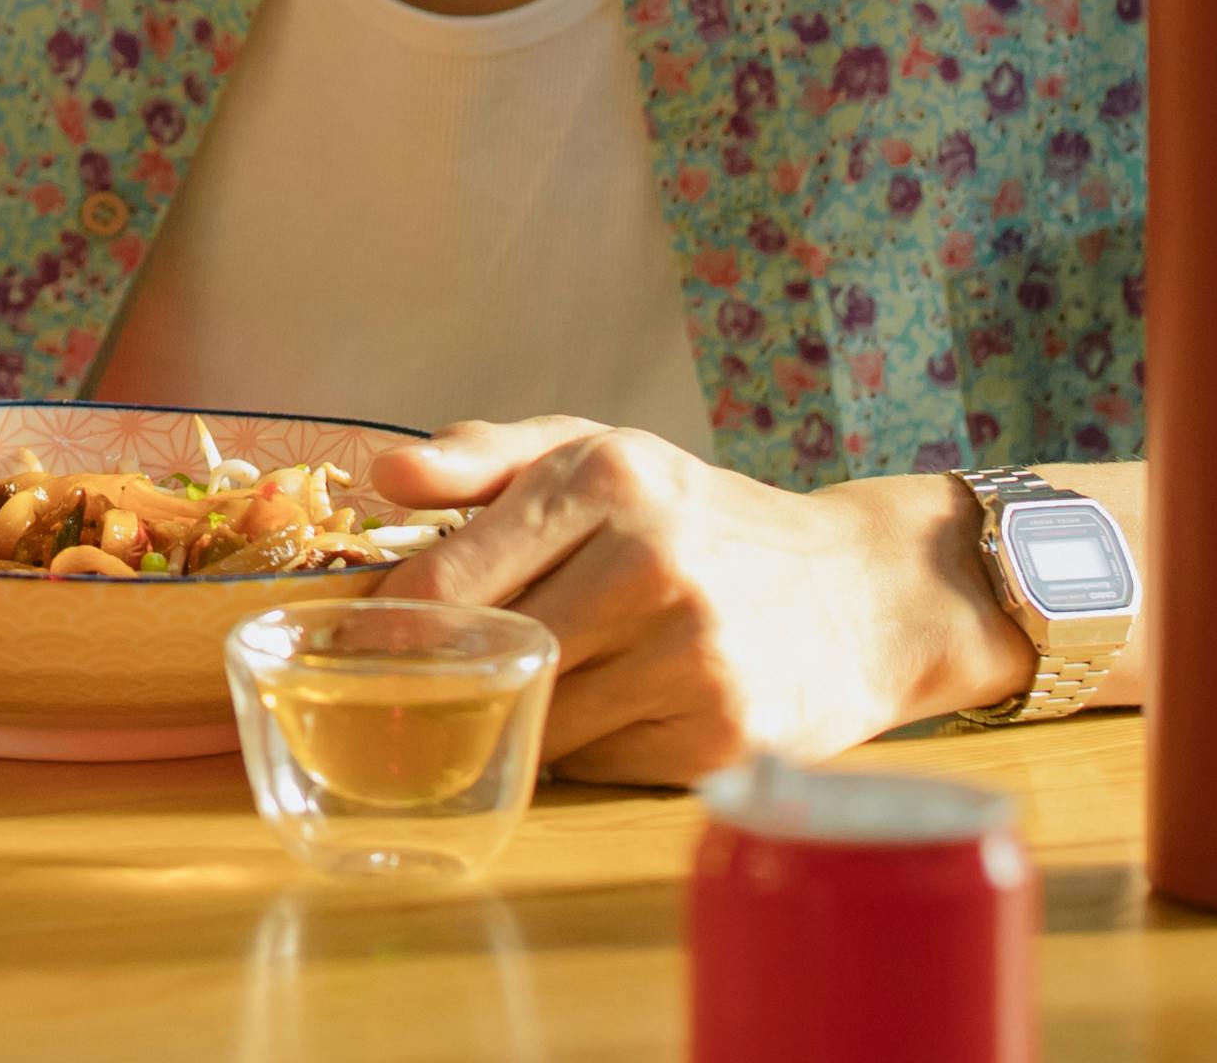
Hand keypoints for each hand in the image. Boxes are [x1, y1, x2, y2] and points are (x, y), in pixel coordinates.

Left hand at [364, 419, 996, 783]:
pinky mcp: (721, 738)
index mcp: (609, 476)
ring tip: (543, 681)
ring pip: (538, 719)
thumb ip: (485, 458)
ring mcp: (691, 655)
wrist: (861, 595)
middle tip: (415, 685)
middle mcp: (652, 560)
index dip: (392, 622)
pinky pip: (598, 763)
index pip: (452, 577)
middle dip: (446, 676)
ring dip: (519, 713)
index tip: (355, 643)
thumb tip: (382, 477)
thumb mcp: (600, 452)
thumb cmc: (701, 519)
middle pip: (489, 656)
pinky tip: (618, 708)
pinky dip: (586, 745)